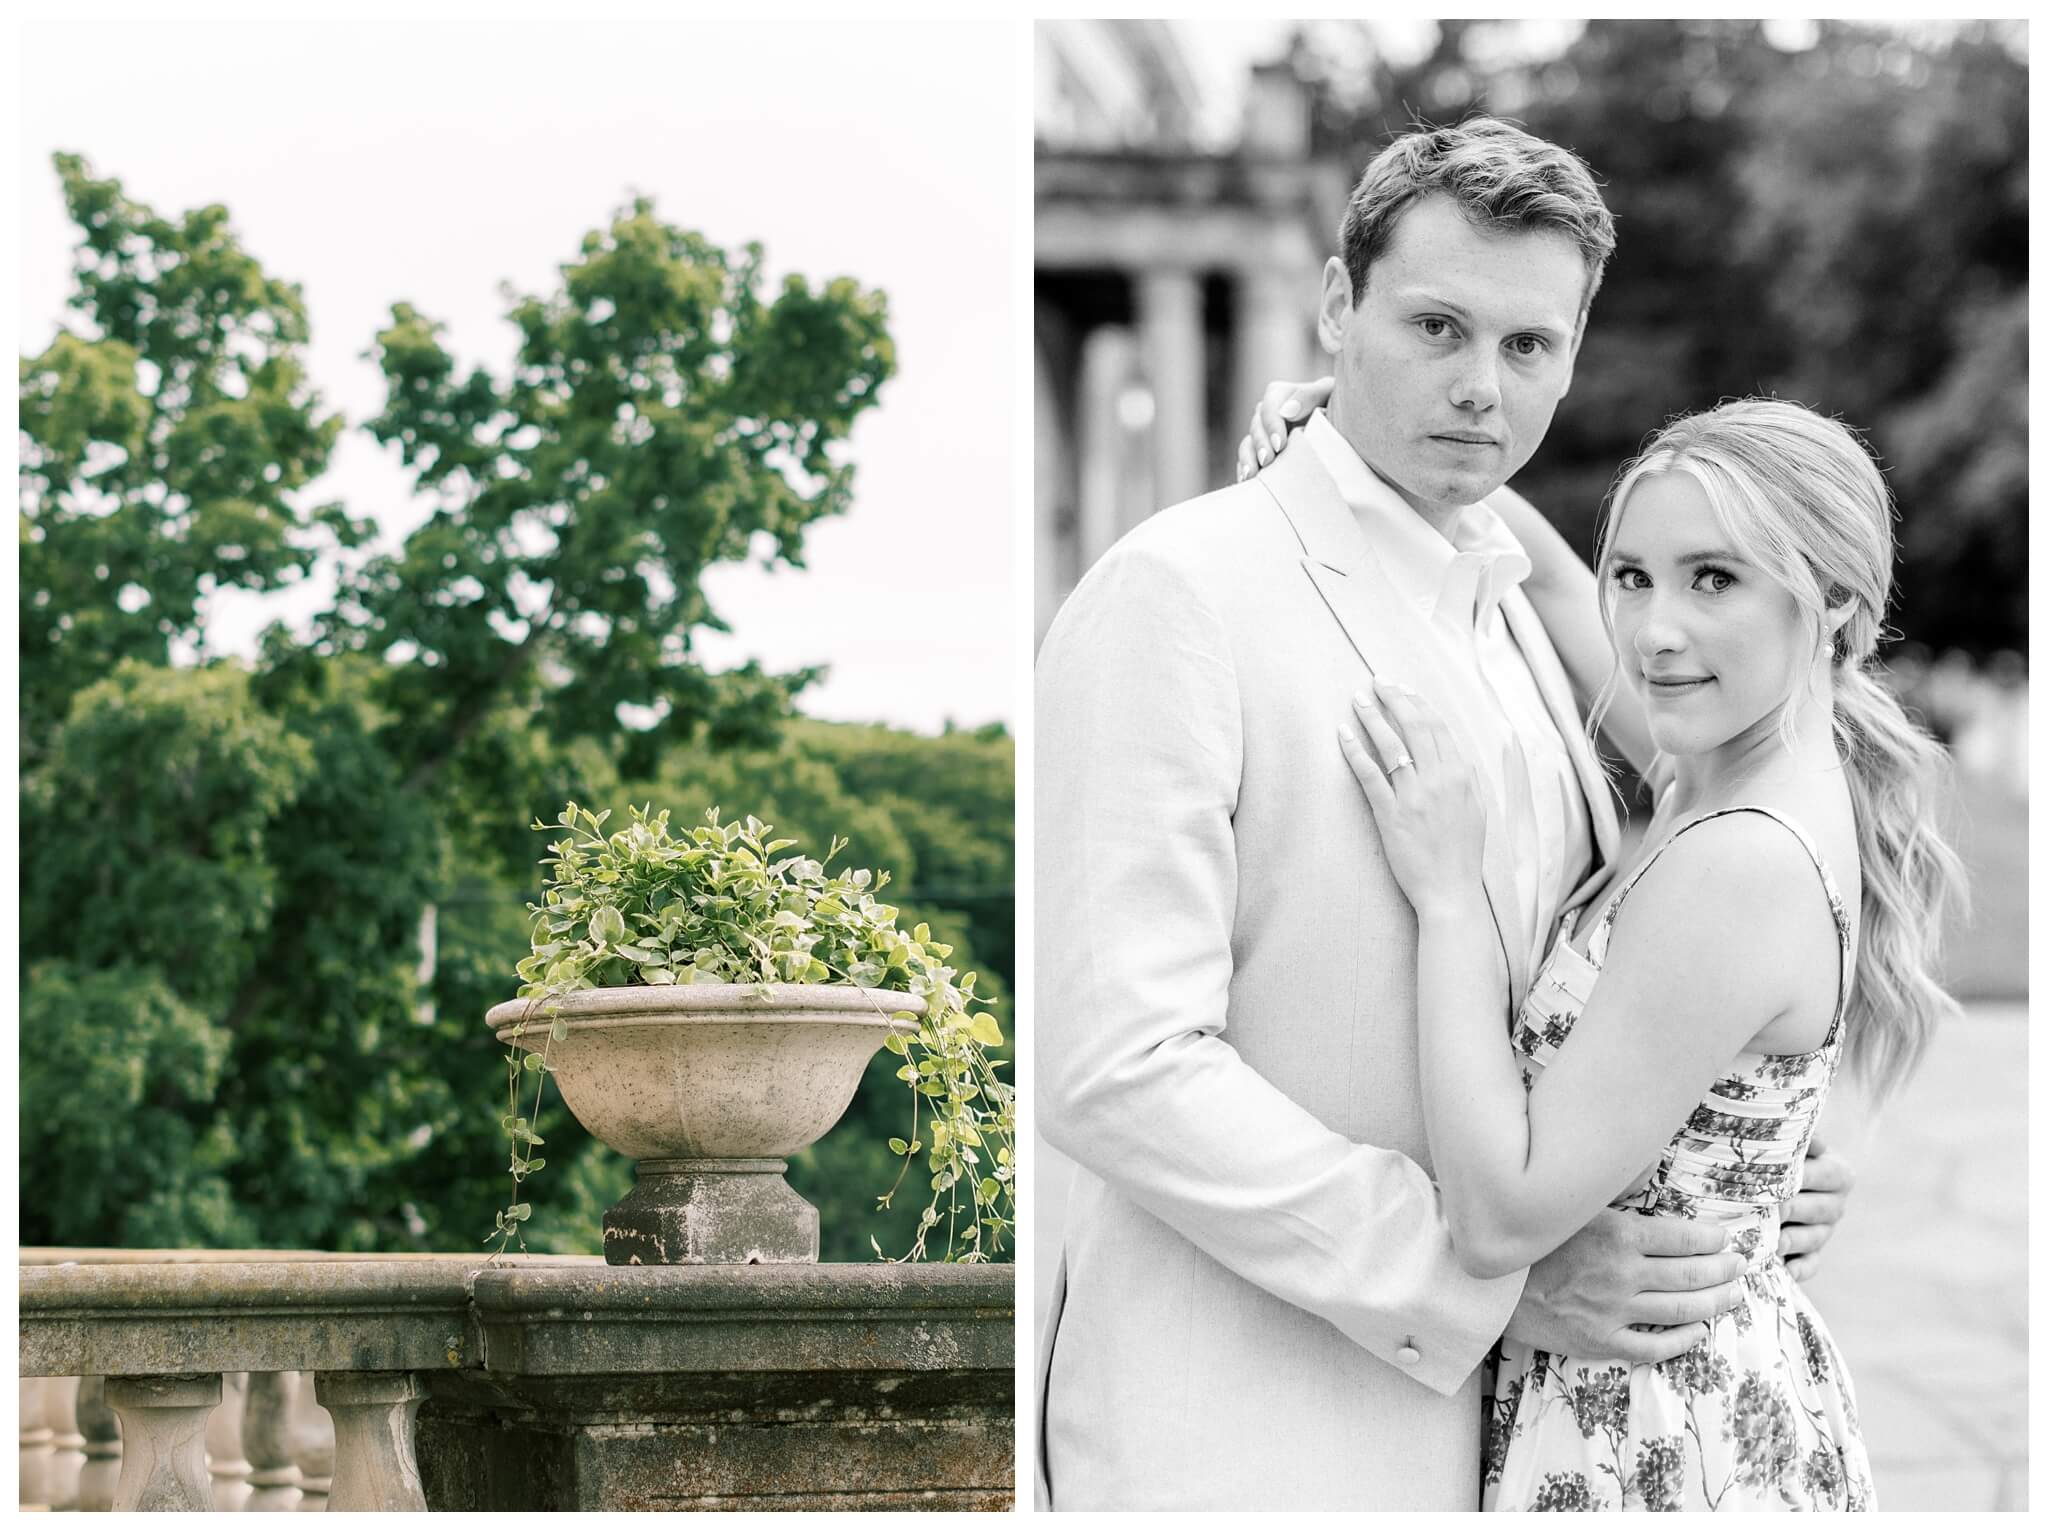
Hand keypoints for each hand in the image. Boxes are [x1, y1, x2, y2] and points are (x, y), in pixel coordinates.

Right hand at [1234, 376, 1334, 480]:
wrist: (1350, 434)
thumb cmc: (1343, 410)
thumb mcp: (1331, 394)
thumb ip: (1310, 396)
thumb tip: (1287, 411)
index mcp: (1285, 395)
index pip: (1270, 404)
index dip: (1271, 424)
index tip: (1280, 444)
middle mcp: (1271, 414)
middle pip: (1256, 425)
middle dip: (1260, 444)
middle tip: (1268, 461)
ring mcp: (1265, 435)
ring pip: (1248, 443)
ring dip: (1248, 458)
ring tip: (1252, 475)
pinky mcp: (1264, 454)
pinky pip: (1247, 461)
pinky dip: (1245, 469)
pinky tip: (1248, 482)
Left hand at [1336, 678, 1485, 916]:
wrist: (1450, 891)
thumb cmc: (1463, 854)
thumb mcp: (1477, 811)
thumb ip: (1469, 780)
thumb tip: (1461, 756)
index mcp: (1461, 776)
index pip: (1437, 727)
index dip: (1418, 703)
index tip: (1403, 688)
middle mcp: (1438, 780)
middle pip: (1414, 726)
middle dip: (1394, 698)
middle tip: (1376, 682)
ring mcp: (1413, 796)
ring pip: (1390, 744)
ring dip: (1372, 716)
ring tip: (1357, 699)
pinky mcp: (1390, 814)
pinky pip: (1369, 774)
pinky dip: (1355, 750)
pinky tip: (1343, 733)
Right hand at [1504, 1208, 1745, 1363]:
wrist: (1486, 1283)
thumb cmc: (1529, 1238)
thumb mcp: (1571, 1205)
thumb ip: (1612, 1195)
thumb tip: (1646, 1173)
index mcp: (1617, 1234)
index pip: (1685, 1237)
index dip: (1713, 1238)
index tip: (1724, 1237)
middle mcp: (1623, 1273)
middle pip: (1692, 1274)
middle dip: (1724, 1269)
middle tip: (1740, 1264)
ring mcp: (1614, 1311)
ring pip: (1683, 1310)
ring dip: (1715, 1302)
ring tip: (1732, 1294)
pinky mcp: (1602, 1341)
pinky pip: (1655, 1346)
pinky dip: (1684, 1340)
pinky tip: (1699, 1331)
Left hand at [1779, 1133, 1854, 1281]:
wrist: (1766, 1177)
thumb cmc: (1775, 1152)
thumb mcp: (1789, 1141)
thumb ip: (1798, 1139)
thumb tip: (1815, 1141)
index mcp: (1838, 1172)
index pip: (1829, 1174)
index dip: (1805, 1176)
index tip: (1779, 1177)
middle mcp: (1835, 1204)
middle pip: (1820, 1209)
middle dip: (1792, 1208)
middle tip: (1769, 1208)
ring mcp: (1824, 1232)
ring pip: (1813, 1238)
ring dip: (1791, 1240)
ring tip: (1770, 1240)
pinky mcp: (1812, 1255)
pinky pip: (1810, 1265)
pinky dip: (1798, 1268)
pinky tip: (1784, 1269)